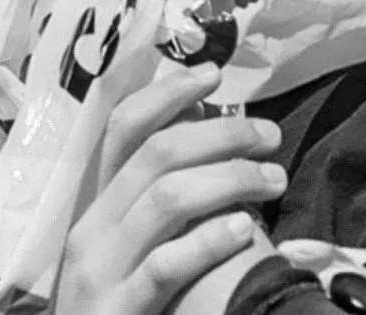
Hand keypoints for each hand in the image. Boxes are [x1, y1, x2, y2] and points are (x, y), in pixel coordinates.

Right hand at [53, 63, 286, 314]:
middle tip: (270, 136)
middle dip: (223, 135)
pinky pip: (164, 266)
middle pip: (158, 153)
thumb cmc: (122, 296)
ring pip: (167, 198)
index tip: (213, 75)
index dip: (168, 93)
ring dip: (230, 179)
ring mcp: (100, 269)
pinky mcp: (118, 310)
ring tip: (274, 179)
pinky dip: (208, 241)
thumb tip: (204, 125)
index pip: (124, 125)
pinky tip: (243, 229)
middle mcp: (91, 226)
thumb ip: (158, 189)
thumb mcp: (129, 238)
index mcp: (96, 202)